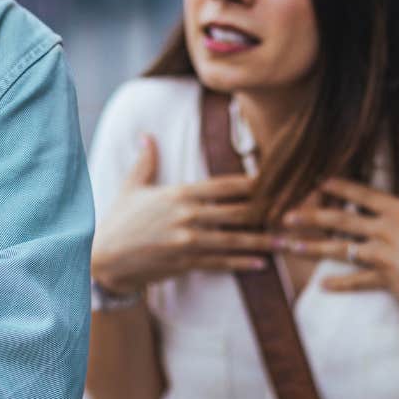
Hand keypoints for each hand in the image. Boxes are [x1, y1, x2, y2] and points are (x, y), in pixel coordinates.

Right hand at [89, 134, 271, 296]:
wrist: (103, 258)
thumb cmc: (118, 220)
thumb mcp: (131, 187)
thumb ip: (146, 161)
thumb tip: (147, 135)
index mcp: (179, 194)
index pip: (224, 185)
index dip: (253, 182)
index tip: (276, 180)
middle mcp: (188, 216)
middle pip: (238, 212)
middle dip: (268, 212)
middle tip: (295, 212)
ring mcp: (188, 241)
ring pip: (234, 240)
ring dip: (264, 241)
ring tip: (287, 242)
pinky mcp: (185, 263)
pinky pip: (221, 263)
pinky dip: (243, 263)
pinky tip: (262, 263)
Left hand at [277, 163, 398, 330]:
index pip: (363, 195)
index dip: (340, 186)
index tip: (317, 181)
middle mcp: (384, 232)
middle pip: (340, 220)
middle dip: (311, 216)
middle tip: (285, 214)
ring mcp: (380, 257)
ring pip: (339, 249)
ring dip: (312, 247)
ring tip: (288, 245)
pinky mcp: (382, 280)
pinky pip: (356, 281)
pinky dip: (340, 284)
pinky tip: (322, 286)